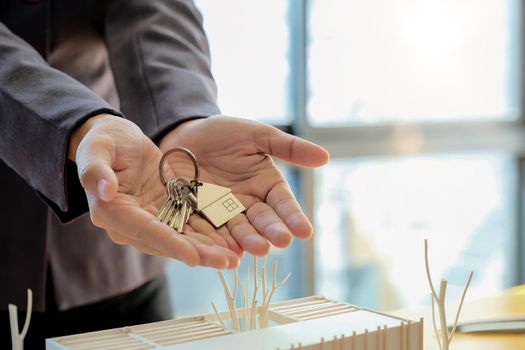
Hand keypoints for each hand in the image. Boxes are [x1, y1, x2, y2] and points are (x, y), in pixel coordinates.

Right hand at [69, 114, 239, 268]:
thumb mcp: (96, 150)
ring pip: (185, 238)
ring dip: (209, 250)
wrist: (118, 141)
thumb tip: (105, 190)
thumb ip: (96, 171)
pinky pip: (192, 225)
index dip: (169, 243)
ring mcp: (153, 219)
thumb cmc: (102, 143)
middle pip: (169, 242)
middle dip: (199, 254)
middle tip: (227, 263)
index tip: (193, 256)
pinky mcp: (169, 211)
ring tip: (235, 259)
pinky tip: (234, 241)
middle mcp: (134, 223)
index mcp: (113, 212)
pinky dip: (212, 234)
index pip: (144, 230)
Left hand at [159, 115, 329, 255]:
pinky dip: (215, 242)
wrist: (184, 135)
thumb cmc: (224, 133)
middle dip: (271, 231)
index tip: (305, 231)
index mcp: (266, 186)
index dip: (293, 217)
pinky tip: (223, 253)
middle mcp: (248, 204)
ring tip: (256, 250)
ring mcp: (222, 213)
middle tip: (281, 242)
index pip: (283, 203)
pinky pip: (206, 231)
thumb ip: (288, 148)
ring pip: (237, 231)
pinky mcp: (198, 217)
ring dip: (246, 241)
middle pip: (261, 221)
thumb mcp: (258, 136)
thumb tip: (325, 157)